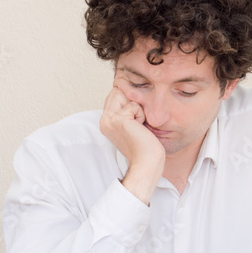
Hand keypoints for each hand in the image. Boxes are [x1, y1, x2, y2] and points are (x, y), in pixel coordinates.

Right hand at [100, 85, 163, 202]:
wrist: (147, 161)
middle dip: (132, 101)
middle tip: (137, 121)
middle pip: (117, 91)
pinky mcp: (118, 120)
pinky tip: (140, 128)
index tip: (136, 117)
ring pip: (124, 94)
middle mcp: (104, 120)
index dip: (129, 100)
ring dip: (136, 108)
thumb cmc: (144, 145)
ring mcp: (109, 120)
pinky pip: (134, 105)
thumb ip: (126, 111)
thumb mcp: (132, 125)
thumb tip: (131, 93)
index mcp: (106, 121)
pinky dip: (141, 114)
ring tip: (138, 124)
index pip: (114, 95)